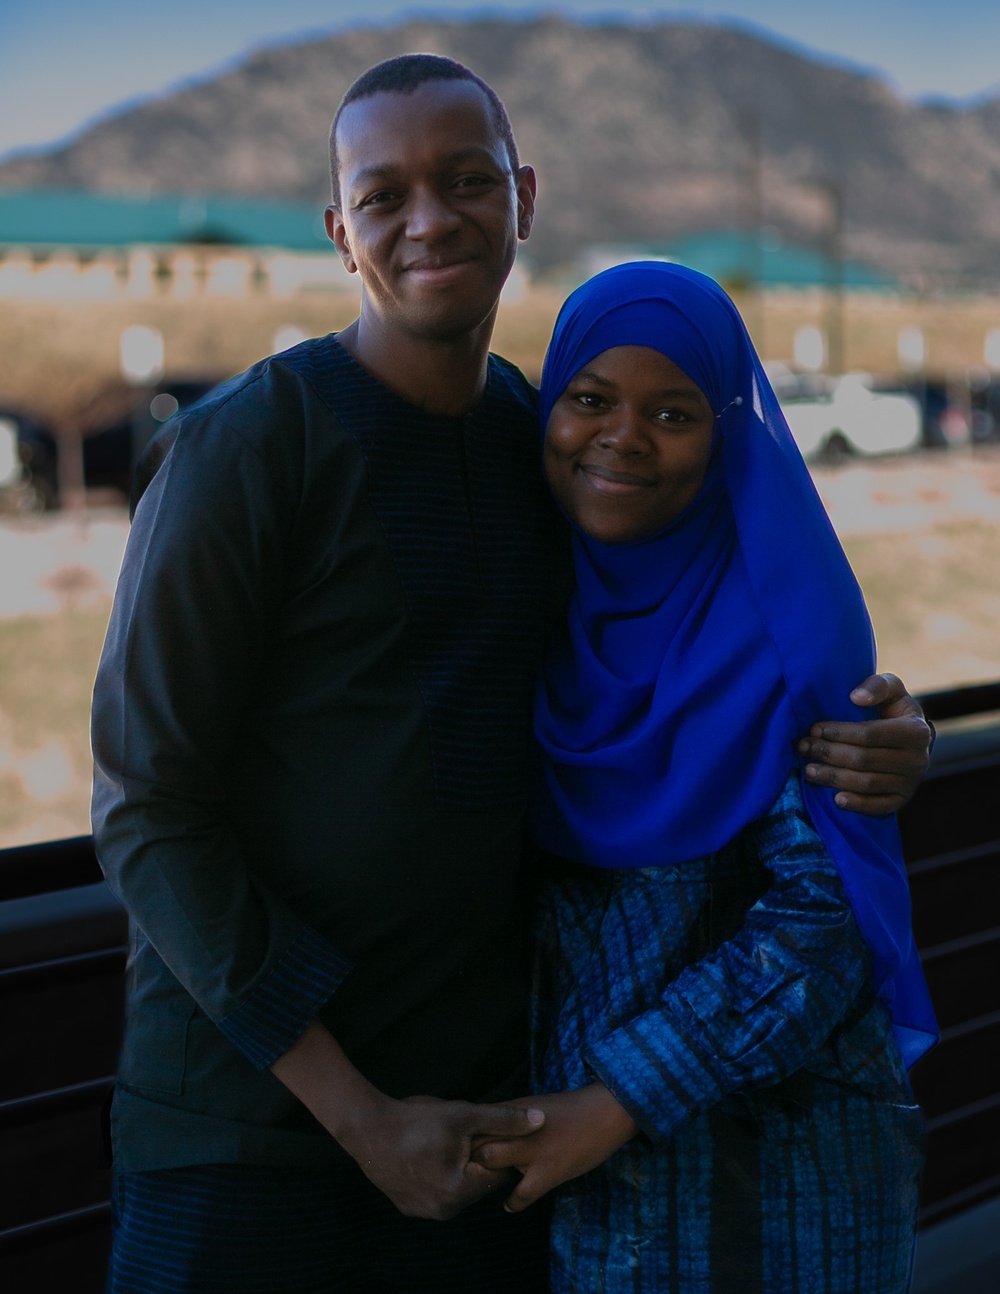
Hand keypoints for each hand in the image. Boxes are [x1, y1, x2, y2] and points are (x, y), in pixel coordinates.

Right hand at [337, 1092, 545, 1219]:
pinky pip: (436, 1192)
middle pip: (477, 1183)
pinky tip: (426, 1152)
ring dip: (457, 1166)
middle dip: (476, 1158)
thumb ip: (504, 1121)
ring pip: (457, 1187)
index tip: (479, 1131)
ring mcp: (423, 1212)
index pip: (497, 1173)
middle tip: (459, 1133)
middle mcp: (443, 1211)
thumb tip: (541, 1121)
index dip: (494, 1148)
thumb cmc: (417, 1120)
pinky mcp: (408, 1207)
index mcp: (460, 1193)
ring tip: (441, 1141)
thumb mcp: (465, 1115)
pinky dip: (437, 1174)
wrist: (366, 1128)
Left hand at [471, 1084, 637, 1213]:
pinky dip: (513, 1203)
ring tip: (486, 1186)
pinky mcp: (548, 1171)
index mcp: (514, 1110)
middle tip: (467, 1173)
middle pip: (476, 1142)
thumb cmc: (570, 1110)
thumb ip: (511, 1119)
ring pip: (491, 1163)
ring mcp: (532, 1150)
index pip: (478, 1123)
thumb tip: (490, 1132)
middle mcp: (518, 1127)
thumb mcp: (535, 1106)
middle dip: (468, 1157)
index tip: (461, 1151)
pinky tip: (509, 1204)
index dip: (466, 1139)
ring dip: (486, 1177)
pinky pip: (520, 1194)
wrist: (604, 1112)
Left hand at [797, 673, 932, 814]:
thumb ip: (877, 686)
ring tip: (808, 771)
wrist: (909, 738)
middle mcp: (917, 759)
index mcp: (915, 731)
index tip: (813, 729)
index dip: (838, 732)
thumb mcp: (891, 689)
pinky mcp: (903, 799)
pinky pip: (880, 807)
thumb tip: (856, 698)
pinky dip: (858, 804)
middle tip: (802, 748)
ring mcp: (911, 782)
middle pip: (864, 760)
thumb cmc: (892, 709)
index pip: (869, 734)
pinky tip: (836, 799)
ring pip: (867, 783)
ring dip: (834, 778)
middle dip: (828, 754)